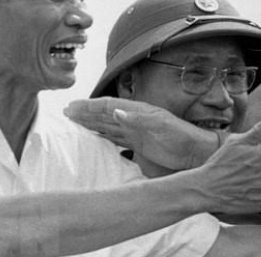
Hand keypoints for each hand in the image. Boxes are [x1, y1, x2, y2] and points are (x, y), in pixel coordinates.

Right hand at [65, 97, 217, 169]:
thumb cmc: (180, 138)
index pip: (109, 106)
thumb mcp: (160, 126)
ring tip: (74, 121)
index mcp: (138, 111)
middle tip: (66, 112)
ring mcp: (136, 132)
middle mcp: (135, 119)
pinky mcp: (139, 145)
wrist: (194, 154)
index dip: (90, 106)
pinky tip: (95, 136)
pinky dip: (102, 136)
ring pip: (108, 125)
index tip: (72, 106)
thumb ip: (138, 119)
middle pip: (105, 114)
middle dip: (85, 112)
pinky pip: (115, 138)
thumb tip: (114, 110)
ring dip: (91, 123)